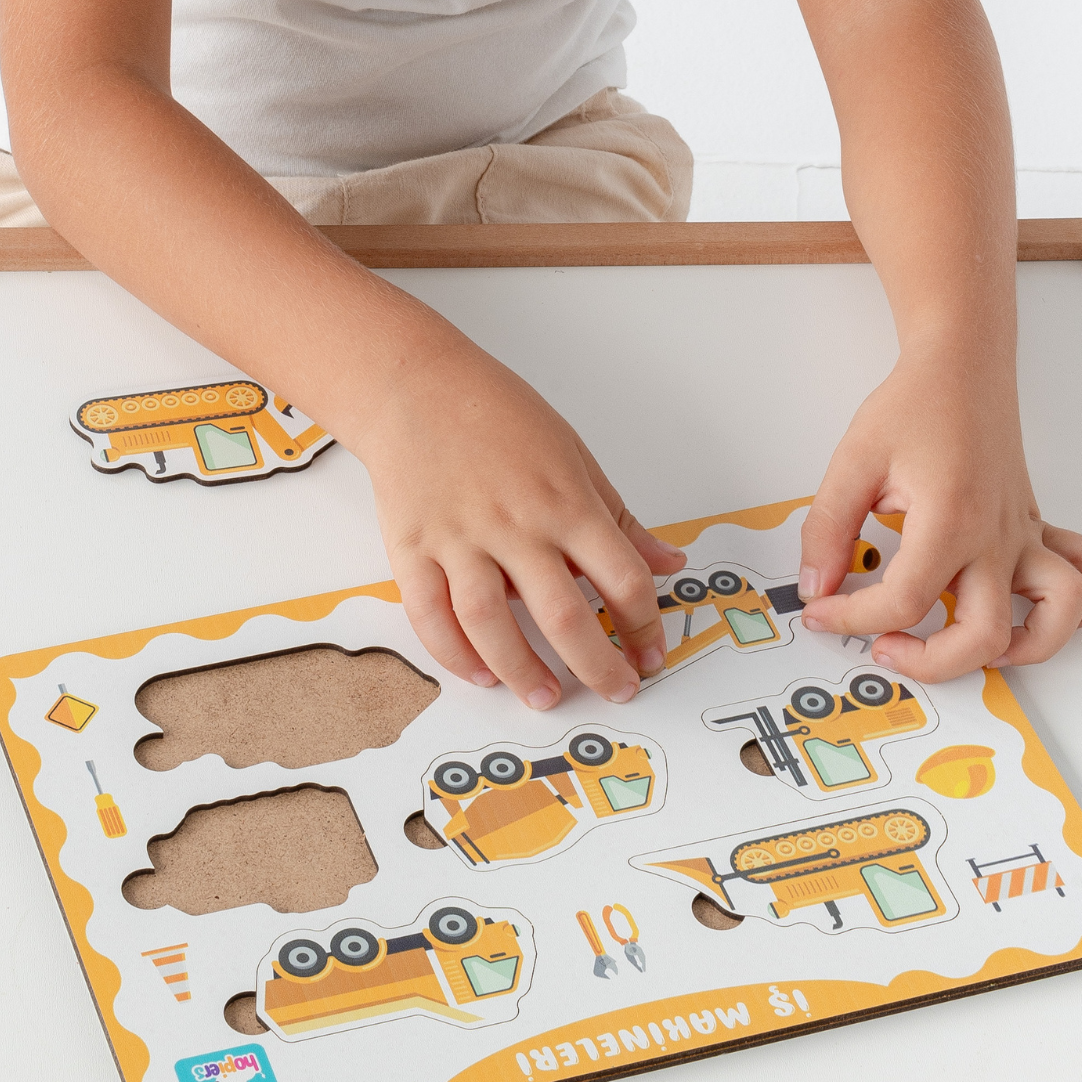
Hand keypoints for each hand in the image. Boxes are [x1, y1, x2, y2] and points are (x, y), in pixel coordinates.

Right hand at [351, 342, 684, 708]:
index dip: (644, 626)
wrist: (415, 385)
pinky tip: (479, 672)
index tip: (650, 653)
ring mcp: (460, 539)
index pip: (622, 578)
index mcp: (565, 501)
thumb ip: (619, 519)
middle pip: (564, 615)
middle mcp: (515, 525)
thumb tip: (669, 561)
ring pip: (492, 625)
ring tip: (547, 696)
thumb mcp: (574, 455)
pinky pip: (431, 615)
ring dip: (524, 672)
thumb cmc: (495, 414)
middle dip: (597, 666)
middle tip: (615, 690)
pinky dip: (454, 653)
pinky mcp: (413, 547)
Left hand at [792, 343, 1081, 681]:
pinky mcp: (1034, 531)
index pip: (902, 602)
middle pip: (982, 637)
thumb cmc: (915, 404)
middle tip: (883, 647)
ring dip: (1017, 652)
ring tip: (963, 644)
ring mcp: (1024, 538)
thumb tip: (816, 586)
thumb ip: (828, 530)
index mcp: (949, 520)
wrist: (962, 365)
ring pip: (1057, 620)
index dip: (851, 618)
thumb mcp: (853, 463)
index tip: (821, 612)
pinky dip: (1071, 613)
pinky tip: (1027, 615)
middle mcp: (997, 538)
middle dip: (929, 662)